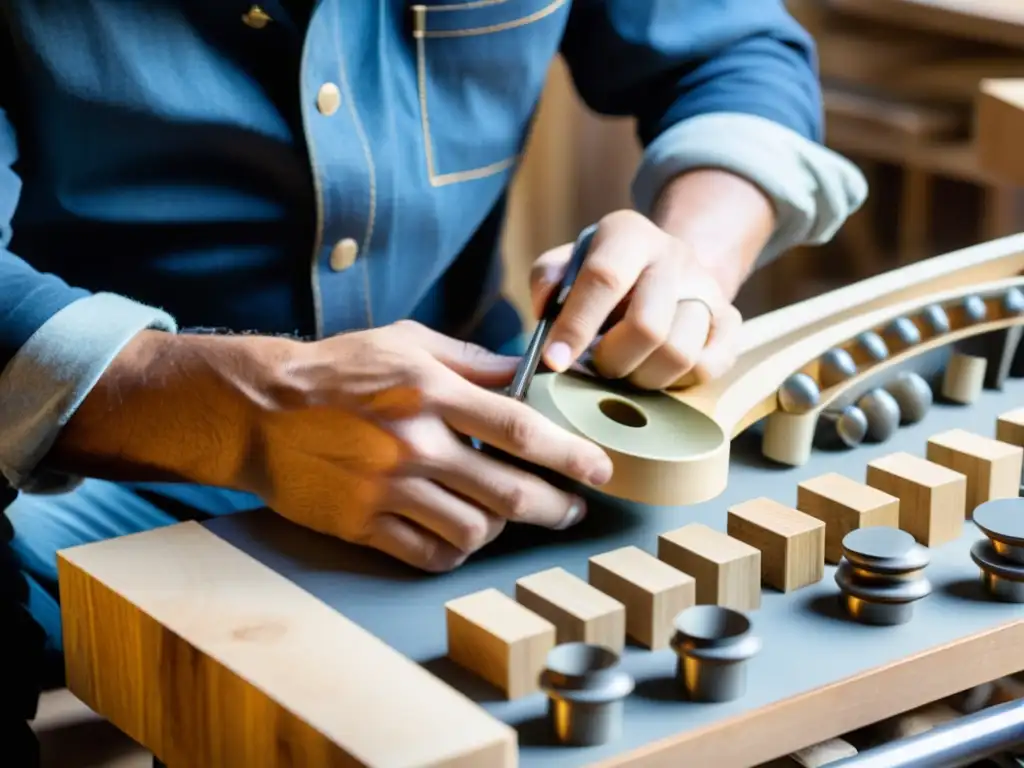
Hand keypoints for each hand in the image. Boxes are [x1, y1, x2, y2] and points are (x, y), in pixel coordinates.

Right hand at [244, 321, 613, 571]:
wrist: (259, 410)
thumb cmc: (338, 370)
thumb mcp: (405, 342)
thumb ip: (469, 359)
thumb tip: (527, 371)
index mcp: (430, 391)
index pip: (519, 428)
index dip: (569, 453)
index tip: (599, 468)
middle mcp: (414, 443)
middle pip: (508, 492)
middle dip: (555, 506)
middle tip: (571, 509)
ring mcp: (386, 489)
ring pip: (473, 531)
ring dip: (502, 530)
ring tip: (508, 518)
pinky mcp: (362, 523)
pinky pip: (428, 554)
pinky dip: (455, 552)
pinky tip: (462, 537)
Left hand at [530, 210, 742, 389]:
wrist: (667, 269)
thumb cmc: (603, 274)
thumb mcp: (567, 263)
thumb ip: (547, 279)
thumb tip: (546, 312)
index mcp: (629, 234)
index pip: (603, 278)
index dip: (575, 326)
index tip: (554, 361)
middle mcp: (674, 255)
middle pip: (647, 326)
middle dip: (612, 360)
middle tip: (596, 365)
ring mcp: (708, 289)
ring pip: (679, 354)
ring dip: (642, 376)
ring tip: (625, 368)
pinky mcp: (730, 322)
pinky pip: (706, 368)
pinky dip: (674, 382)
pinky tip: (653, 369)